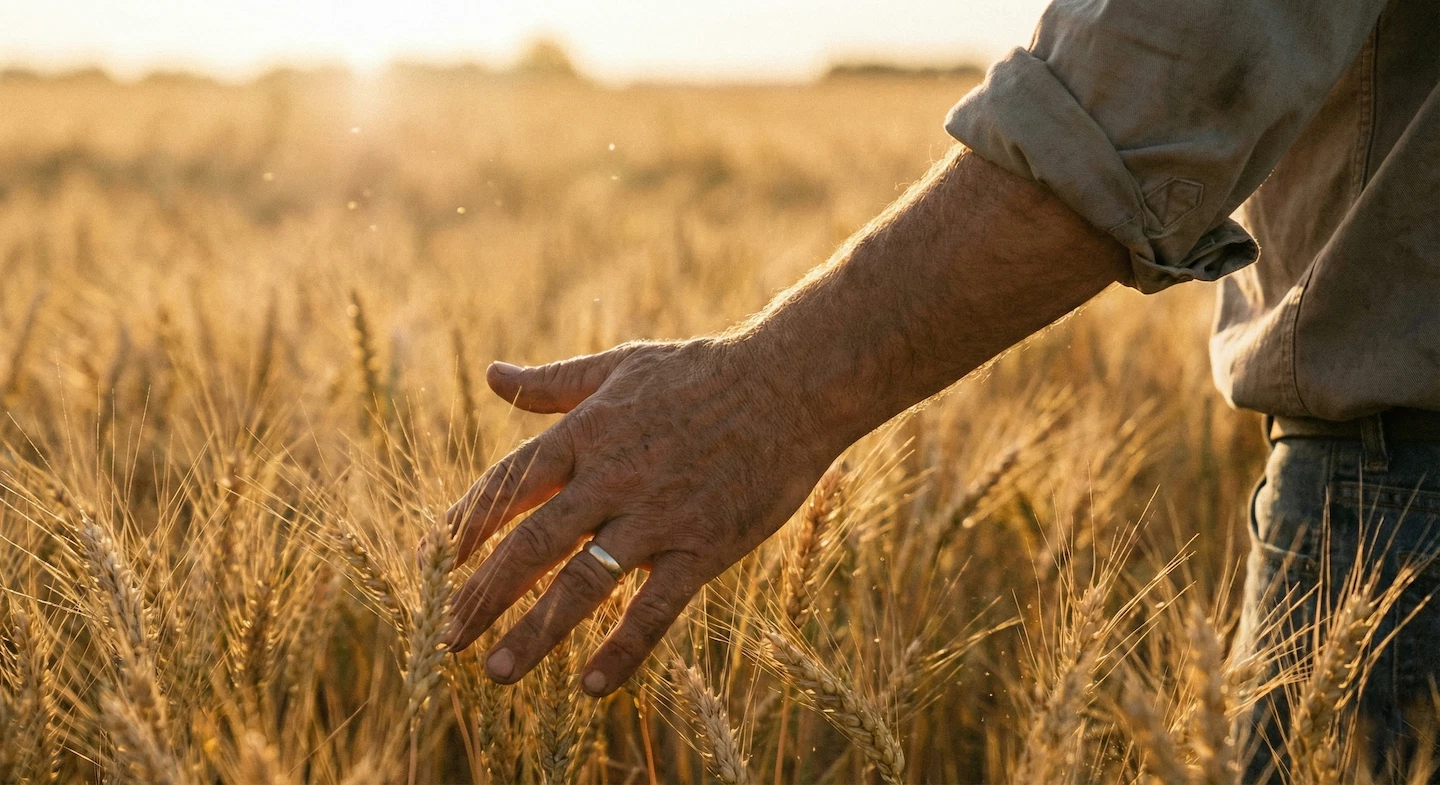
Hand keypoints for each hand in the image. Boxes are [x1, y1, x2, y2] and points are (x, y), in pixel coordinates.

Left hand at [441, 337, 838, 696]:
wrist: (790, 383)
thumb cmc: (702, 372)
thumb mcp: (619, 367)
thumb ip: (552, 384)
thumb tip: (492, 376)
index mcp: (585, 435)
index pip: (507, 488)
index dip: (467, 527)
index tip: (435, 563)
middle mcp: (611, 479)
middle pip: (530, 546)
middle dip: (482, 595)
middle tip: (446, 639)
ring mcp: (657, 517)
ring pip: (581, 585)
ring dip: (533, 633)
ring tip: (495, 673)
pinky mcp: (703, 546)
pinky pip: (655, 610)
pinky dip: (622, 650)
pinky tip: (591, 687)